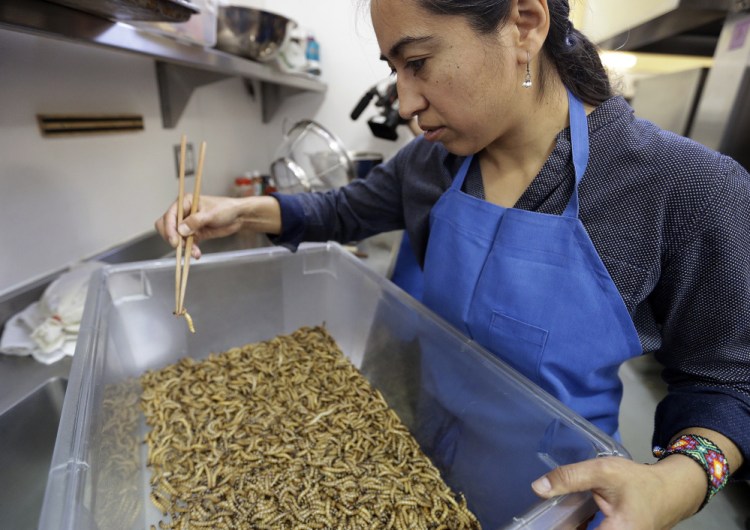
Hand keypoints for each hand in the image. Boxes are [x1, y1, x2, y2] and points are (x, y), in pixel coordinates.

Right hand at [155, 194, 277, 258]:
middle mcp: (183, 213)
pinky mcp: (194, 234)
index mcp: (184, 202)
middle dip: (173, 238)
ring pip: (177, 238)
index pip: (169, 216)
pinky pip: (187, 244)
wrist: (239, 217)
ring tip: (195, 252)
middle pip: (167, 227)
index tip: (175, 241)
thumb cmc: (226, 209)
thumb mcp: (211, 214)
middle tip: (182, 246)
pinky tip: (197, 254)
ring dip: (184, 247)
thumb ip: (195, 221)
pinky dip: (190, 250)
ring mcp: (188, 224)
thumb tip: (181, 230)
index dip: (169, 229)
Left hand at [531, 455, 704, 528]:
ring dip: (573, 526)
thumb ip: (570, 478)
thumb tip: (537, 488)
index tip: (544, 522)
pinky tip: (573, 520)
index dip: (560, 528)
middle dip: (566, 525)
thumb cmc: (641, 482)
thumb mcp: (603, 472)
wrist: (672, 491)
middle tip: (549, 518)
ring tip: (558, 518)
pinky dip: (583, 528)